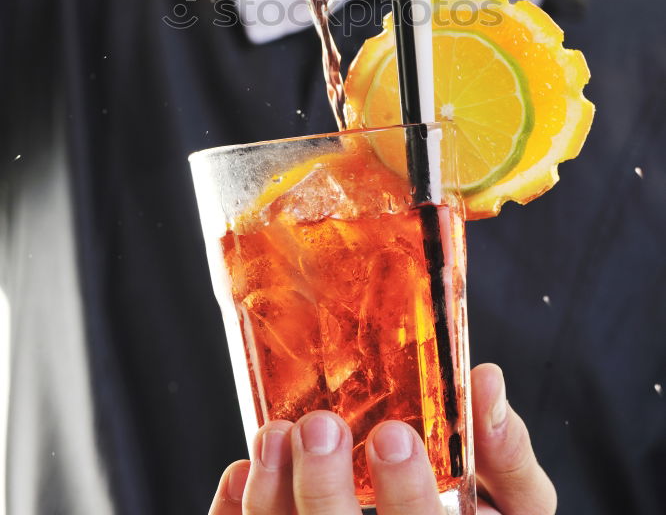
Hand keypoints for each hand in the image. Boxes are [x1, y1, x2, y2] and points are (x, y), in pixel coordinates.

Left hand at [209, 364, 556, 514]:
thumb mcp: (516, 502)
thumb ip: (507, 452)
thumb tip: (485, 381)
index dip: (407, 496)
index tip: (393, 434)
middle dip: (326, 491)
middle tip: (321, 426)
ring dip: (271, 497)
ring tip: (274, 435)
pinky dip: (235, 514)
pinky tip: (244, 472)